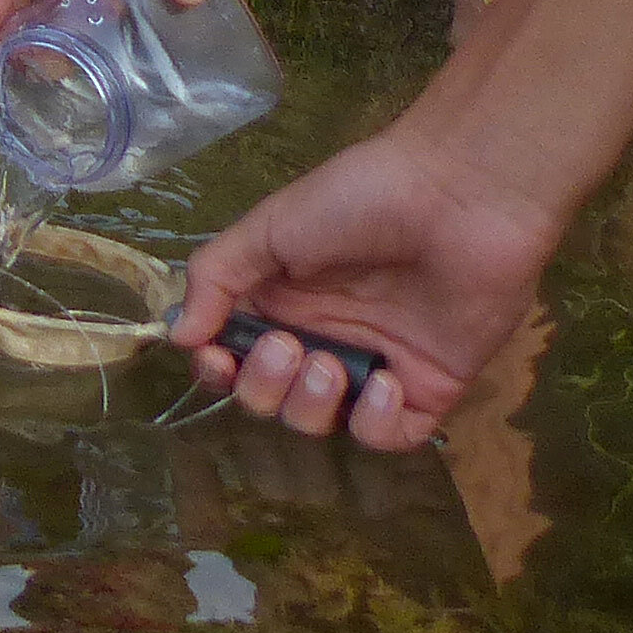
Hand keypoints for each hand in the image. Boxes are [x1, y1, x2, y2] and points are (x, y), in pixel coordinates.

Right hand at [168, 120, 567, 448]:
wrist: (455, 197)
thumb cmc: (357, 199)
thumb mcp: (269, 226)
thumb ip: (217, 276)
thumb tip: (177, 335)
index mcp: (281, 300)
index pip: (233, 356)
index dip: (217, 370)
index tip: (217, 358)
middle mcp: (321, 338)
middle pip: (270, 397)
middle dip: (265, 385)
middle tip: (289, 346)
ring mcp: (373, 367)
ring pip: (321, 422)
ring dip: (310, 405)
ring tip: (329, 363)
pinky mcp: (427, 388)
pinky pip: (387, 435)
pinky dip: (374, 424)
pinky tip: (382, 385)